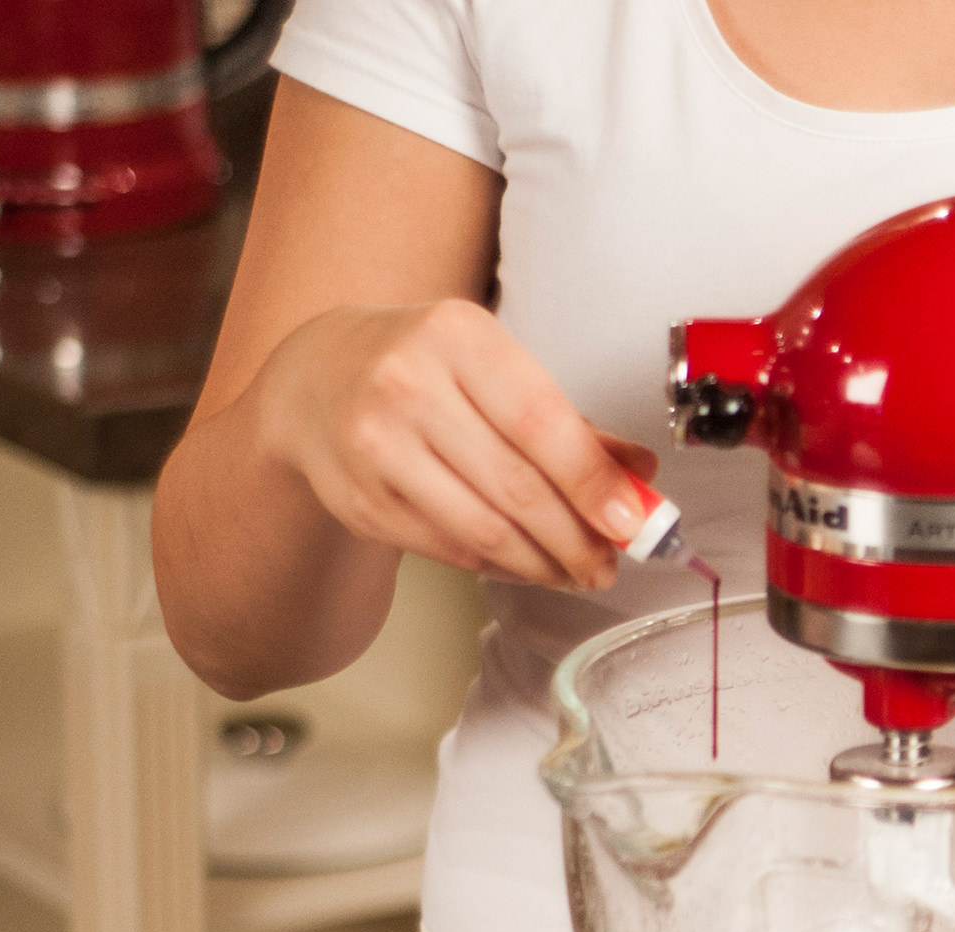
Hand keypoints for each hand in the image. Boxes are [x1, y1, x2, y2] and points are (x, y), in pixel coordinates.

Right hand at [257, 299, 657, 591]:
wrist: (315, 380)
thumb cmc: (423, 368)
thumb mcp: (496, 368)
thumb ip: (571, 424)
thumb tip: (639, 474)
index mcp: (457, 337)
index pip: (540, 422)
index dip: (592, 481)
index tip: (630, 521)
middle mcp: (408, 385)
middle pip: (517, 486)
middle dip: (576, 539)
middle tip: (609, 563)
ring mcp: (376, 446)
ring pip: (485, 529)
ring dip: (544, 564)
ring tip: (577, 572)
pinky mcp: (361, 501)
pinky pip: (451, 548)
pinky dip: (500, 565)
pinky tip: (527, 564)